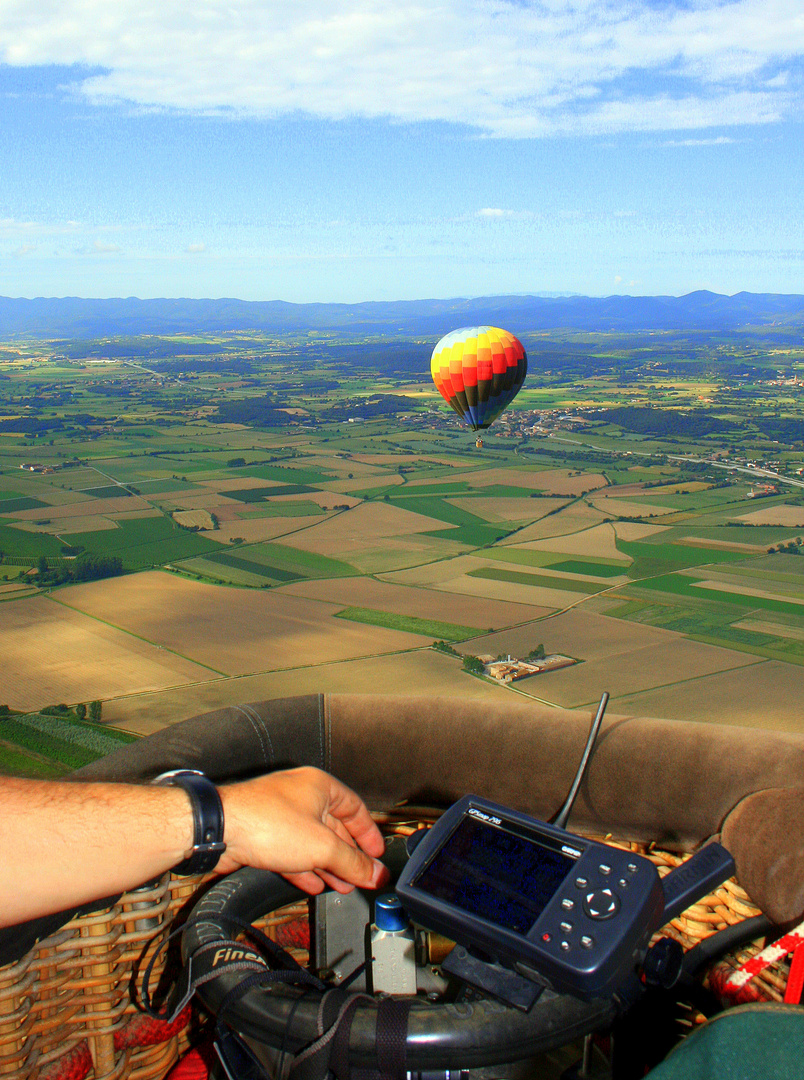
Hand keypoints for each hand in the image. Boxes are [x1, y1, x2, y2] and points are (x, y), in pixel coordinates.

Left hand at [218, 766, 388, 894]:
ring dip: (328, 866)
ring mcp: (280, 815)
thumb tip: (375, 874)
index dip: (368, 833)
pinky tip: (313, 884)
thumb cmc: (267, 822)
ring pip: (312, 842)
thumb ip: (352, 862)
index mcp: (319, 786)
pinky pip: (291, 852)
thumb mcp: (322, 846)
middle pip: (334, 827)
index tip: (376, 854)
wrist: (220, 830)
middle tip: (361, 877)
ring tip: (342, 886)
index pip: (355, 808)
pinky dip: (305, 868)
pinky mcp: (263, 834)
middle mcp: (301, 796)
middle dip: (348, 856)